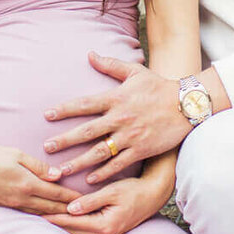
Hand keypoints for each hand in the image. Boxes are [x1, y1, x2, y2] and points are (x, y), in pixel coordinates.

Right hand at [0, 143, 79, 215]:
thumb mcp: (15, 154)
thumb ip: (38, 166)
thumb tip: (57, 175)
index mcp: (26, 184)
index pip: (56, 194)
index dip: (72, 198)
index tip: (87, 201)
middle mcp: (20, 198)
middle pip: (51, 208)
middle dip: (69, 212)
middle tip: (86, 216)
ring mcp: (11, 205)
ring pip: (39, 214)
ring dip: (56, 217)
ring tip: (71, 220)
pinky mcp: (3, 206)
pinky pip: (27, 214)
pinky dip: (40, 216)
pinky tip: (48, 217)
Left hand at [43, 54, 188, 182]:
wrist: (187, 105)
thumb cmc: (159, 87)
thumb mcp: (135, 72)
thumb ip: (110, 64)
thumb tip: (90, 54)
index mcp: (116, 98)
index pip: (84, 104)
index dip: (64, 109)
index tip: (47, 115)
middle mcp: (120, 118)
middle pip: (86, 131)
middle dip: (64, 141)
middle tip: (46, 148)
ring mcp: (130, 136)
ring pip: (99, 152)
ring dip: (78, 162)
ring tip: (61, 171)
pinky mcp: (141, 150)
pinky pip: (118, 164)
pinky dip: (103, 173)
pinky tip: (89, 180)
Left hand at [47, 174, 169, 233]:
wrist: (154, 194)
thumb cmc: (135, 190)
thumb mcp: (112, 192)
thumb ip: (91, 201)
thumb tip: (70, 208)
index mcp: (106, 225)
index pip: (74, 222)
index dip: (55, 217)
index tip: (38, 213)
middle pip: (74, 231)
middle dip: (55, 224)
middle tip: (34, 217)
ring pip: (79, 232)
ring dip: (63, 226)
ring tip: (44, 219)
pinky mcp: (109, 232)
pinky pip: (86, 230)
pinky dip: (73, 225)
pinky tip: (63, 220)